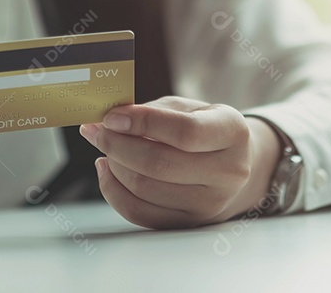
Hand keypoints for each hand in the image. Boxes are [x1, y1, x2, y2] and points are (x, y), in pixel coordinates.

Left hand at [79, 96, 282, 228]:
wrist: (233, 166)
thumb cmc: (205, 129)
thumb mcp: (190, 108)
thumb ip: (154, 111)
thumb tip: (110, 120)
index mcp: (232, 133)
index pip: (185, 132)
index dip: (142, 123)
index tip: (112, 117)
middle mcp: (228, 172)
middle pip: (159, 165)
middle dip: (117, 145)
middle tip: (97, 131)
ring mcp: (210, 204)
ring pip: (144, 190)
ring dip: (114, 165)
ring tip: (105, 147)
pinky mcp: (187, 223)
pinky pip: (138, 213)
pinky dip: (113, 190)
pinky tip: (108, 169)